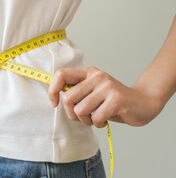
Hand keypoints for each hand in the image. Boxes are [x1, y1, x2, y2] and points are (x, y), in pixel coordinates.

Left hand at [48, 67, 165, 127]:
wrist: (143, 103)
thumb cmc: (112, 101)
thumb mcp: (92, 91)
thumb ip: (76, 91)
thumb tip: (55, 96)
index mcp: (88, 72)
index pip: (61, 74)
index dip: (52, 90)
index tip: (54, 103)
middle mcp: (96, 76)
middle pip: (68, 98)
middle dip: (72, 113)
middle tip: (83, 116)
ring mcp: (107, 87)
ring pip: (80, 110)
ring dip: (86, 120)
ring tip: (96, 117)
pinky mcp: (116, 99)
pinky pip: (95, 118)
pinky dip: (98, 124)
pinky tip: (106, 120)